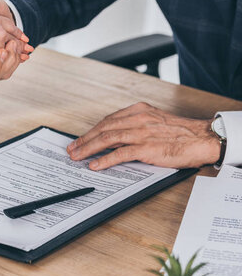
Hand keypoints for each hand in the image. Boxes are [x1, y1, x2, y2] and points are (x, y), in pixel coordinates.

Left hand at [66, 102, 220, 169]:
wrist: (203, 138)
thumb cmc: (181, 133)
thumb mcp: (155, 121)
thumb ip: (136, 126)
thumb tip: (116, 138)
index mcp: (139, 111)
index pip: (108, 120)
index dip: (92, 130)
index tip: (81, 139)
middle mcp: (137, 119)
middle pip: (103, 128)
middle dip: (84, 139)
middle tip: (72, 148)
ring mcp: (141, 133)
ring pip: (107, 139)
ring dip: (88, 148)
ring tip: (77, 156)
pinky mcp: (147, 147)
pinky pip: (120, 153)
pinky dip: (104, 159)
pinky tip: (95, 164)